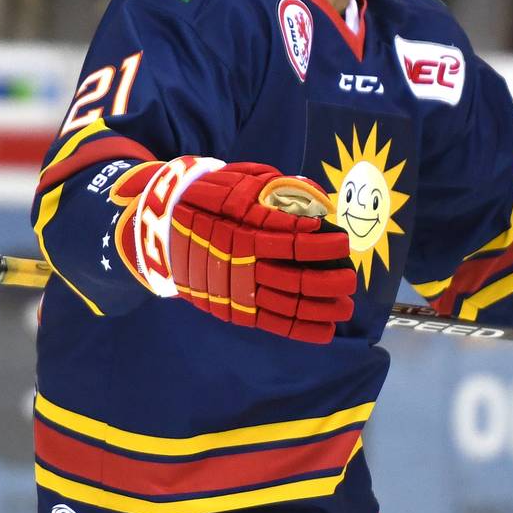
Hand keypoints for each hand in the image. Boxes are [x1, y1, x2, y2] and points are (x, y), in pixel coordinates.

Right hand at [111, 158, 356, 343]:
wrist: (162, 227)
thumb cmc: (211, 198)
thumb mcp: (240, 182)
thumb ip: (278, 189)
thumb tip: (318, 200)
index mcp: (244, 231)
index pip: (292, 242)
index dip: (321, 246)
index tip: (342, 243)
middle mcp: (242, 264)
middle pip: (295, 279)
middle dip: (330, 282)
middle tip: (350, 279)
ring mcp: (237, 289)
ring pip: (287, 305)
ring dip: (321, 309)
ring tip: (345, 307)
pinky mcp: (233, 308)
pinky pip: (271, 323)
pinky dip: (300, 329)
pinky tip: (325, 331)